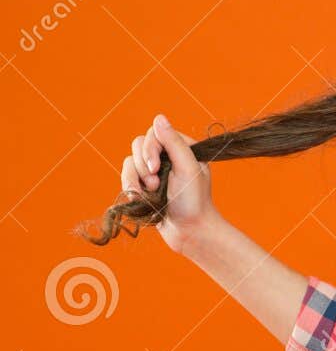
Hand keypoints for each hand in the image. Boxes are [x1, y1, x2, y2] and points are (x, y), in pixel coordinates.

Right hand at [119, 113, 214, 254]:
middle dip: (143, 166)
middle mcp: (168, 156)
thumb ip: (173, 143)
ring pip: (130, 161)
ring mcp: (155, 171)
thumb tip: (158, 118)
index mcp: (182, 148)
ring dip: (135, 179)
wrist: (189, 233)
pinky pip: (127, 177)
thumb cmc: (193, 202)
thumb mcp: (187, 169)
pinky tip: (142, 200)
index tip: (156, 168)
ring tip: (151, 195)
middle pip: (138, 145)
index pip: (154, 134)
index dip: (150, 149)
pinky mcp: (145, 186)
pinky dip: (131, 188)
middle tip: (155, 185)